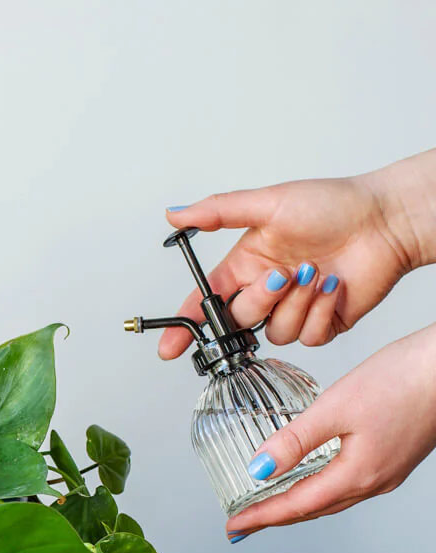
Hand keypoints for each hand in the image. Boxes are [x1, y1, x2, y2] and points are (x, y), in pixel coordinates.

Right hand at [160, 160, 431, 359]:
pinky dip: (320, 311)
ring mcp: (294, 310)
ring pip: (275, 334)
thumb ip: (218, 211)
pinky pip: (306, 338)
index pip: (206, 303)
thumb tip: (176, 212)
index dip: (186, 327)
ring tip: (316, 272)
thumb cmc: (335, 205)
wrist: (385, 221)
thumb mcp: (269, 203)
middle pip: (240, 321)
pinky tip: (332, 286)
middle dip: (260, 300)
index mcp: (247, 266)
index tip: (170, 347)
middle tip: (282, 275)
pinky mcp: (321, 324)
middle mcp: (267, 291)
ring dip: (297, 303)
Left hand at [226, 324, 435, 538]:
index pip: (296, 506)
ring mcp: (387, 472)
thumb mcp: (337, 406)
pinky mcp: (394, 458)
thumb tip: (260, 468)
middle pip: (313, 509)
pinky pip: (347, 484)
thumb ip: (295, 440)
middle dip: (276, 516)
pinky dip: (320, 488)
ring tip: (270, 507)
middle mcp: (374, 481)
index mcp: (358, 475)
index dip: (261, 517)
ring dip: (298, 505)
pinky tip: (311, 479)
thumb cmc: (405, 379)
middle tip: (244, 523)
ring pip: (331, 499)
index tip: (234, 526)